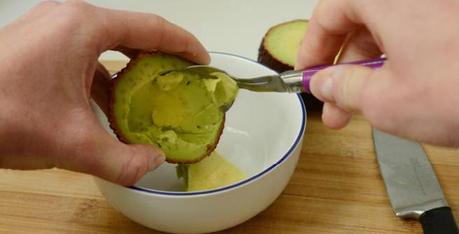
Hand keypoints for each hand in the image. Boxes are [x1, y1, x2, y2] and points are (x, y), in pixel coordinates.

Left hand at [0, 0, 208, 184]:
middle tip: (181, 81)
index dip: (184, 45)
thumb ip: (123, 160)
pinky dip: (104, 79)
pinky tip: (109, 107)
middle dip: (160, 59)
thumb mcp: (72, 144)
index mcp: (84, 27)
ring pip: (107, 46)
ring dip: (130, 72)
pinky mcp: (39, 46)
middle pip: (132, 33)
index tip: (202, 61)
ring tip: (148, 99)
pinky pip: (85, 57)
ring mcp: (51, 30)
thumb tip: (151, 164)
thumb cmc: (0, 114)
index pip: (152, 28)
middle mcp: (69, 19)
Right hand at [296, 0, 458, 146]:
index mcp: (385, 0)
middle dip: (342, 68)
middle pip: (358, 24)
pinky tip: (398, 93)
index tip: (306, 74)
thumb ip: (342, 88)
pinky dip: (399, 62)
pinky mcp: (454, 25)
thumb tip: (326, 84)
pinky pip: (415, 36)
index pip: (328, 15)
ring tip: (364, 107)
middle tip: (333, 101)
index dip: (311, 49)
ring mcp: (439, 9)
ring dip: (370, 70)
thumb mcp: (383, 100)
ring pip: (387, 33)